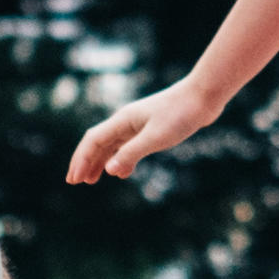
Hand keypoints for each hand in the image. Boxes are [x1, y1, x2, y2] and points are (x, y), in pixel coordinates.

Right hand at [70, 80, 220, 184]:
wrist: (204, 96)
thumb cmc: (181, 114)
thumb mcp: (156, 137)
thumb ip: (132, 153)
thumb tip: (109, 171)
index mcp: (123, 121)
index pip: (93, 141)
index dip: (81, 160)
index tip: (74, 180)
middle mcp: (126, 121)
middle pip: (98, 142)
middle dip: (85, 161)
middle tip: (75, 182)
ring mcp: (138, 124)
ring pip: (112, 145)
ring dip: (100, 162)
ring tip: (92, 180)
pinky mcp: (151, 128)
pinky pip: (128, 145)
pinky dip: (120, 159)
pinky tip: (122, 173)